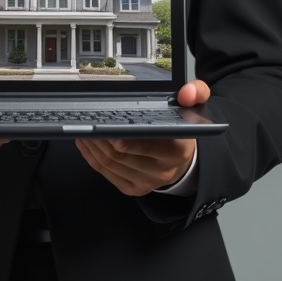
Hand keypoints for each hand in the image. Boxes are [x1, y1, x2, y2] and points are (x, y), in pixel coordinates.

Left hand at [75, 79, 210, 195]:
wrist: (184, 160)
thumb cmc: (182, 129)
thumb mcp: (197, 106)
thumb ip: (196, 93)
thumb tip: (186, 92)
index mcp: (178, 149)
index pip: (149, 145)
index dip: (128, 139)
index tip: (109, 129)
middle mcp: (163, 170)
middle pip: (124, 155)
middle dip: (102, 138)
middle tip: (89, 122)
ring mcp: (147, 182)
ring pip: (112, 164)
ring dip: (93, 147)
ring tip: (84, 130)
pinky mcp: (134, 188)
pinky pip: (107, 174)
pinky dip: (92, 158)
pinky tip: (84, 144)